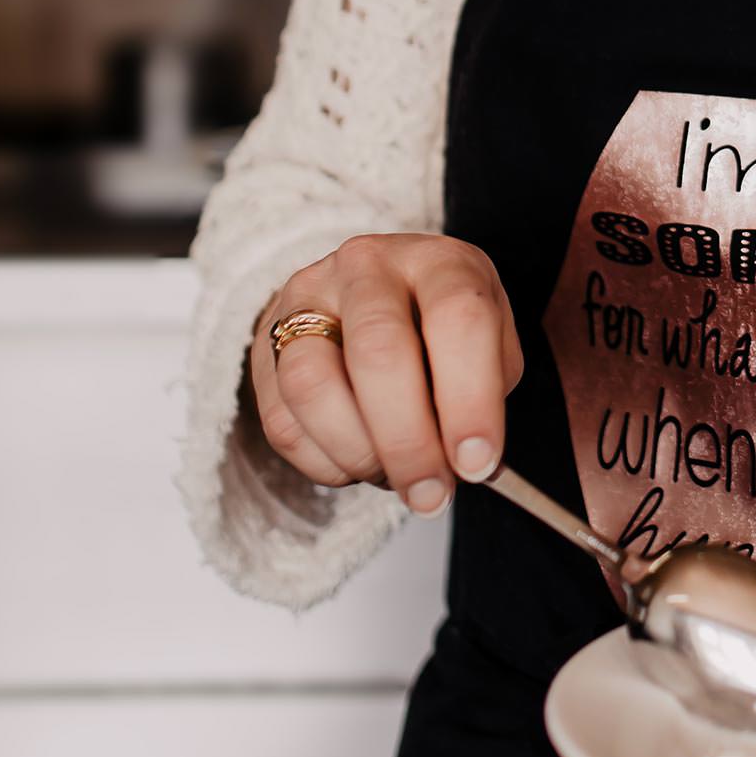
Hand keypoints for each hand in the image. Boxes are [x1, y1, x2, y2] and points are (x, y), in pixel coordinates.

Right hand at [249, 235, 523, 515]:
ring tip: (393, 478)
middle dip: (408, 441)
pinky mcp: (266, 344)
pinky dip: (324, 462)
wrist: (375, 296)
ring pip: (313, 385)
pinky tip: (358, 464)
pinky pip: (282, 420)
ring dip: (358, 452)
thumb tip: (468, 464)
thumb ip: (484, 399)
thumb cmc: (444, 332)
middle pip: (378, 352)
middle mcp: (367, 266)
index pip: (458, 318)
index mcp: (440, 261)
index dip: (470, 399)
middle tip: (431, 495)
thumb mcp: (489, 348)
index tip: (477, 463)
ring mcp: (307, 299)